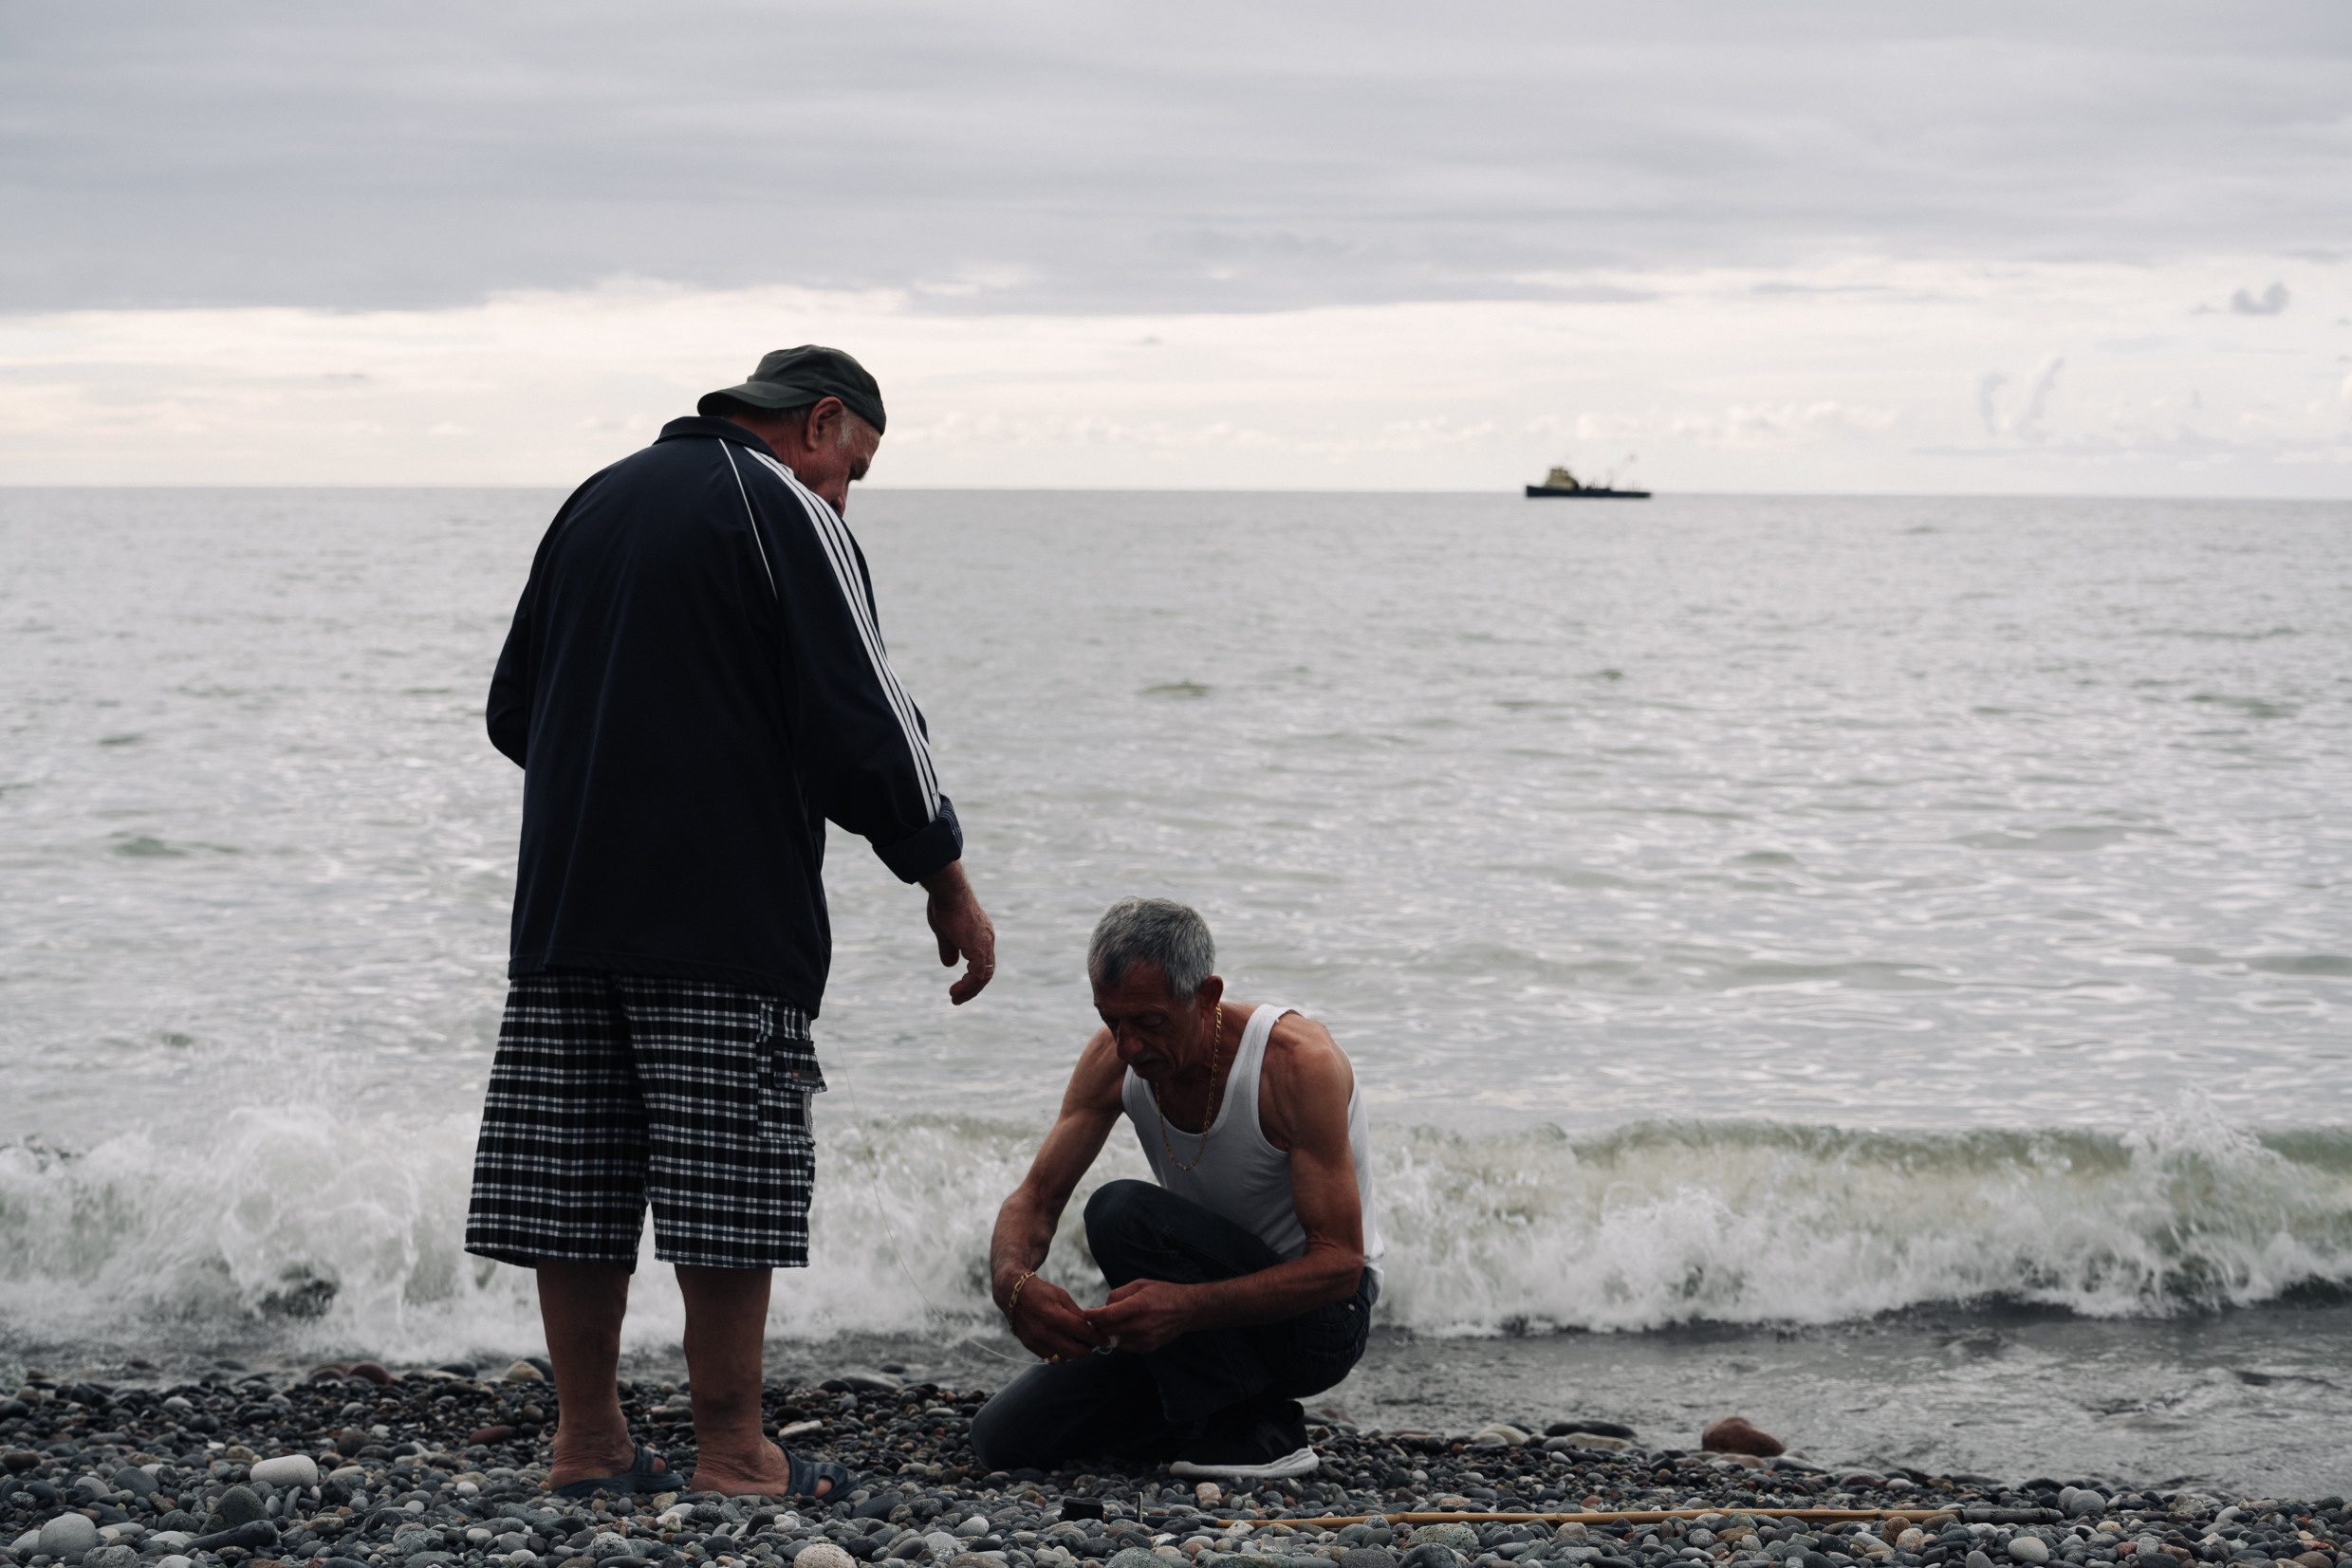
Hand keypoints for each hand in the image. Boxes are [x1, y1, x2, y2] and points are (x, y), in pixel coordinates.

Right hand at [920, 861, 995, 1004]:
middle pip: (987, 972)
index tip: (959, 987)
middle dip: (972, 988)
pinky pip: (978, 974)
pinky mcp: (978, 947)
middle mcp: (987, 940)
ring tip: (955, 999)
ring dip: (969, 990)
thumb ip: (949, 949)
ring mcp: (985, 944)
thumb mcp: (945, 932)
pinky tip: (955, 990)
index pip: (983, 962)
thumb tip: (950, 965)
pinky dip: (968, 985)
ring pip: (984, 976)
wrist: (948, 891)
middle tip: (957, 999)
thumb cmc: (945, 905)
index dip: (973, 977)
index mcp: (981, 935)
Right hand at [1003, 1276, 1105, 1362]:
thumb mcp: (1061, 1295)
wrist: (1012, 1294)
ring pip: (1062, 1357)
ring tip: (1078, 1343)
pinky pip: (1050, 1357)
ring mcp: (1035, 1340)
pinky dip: (1060, 1353)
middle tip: (1093, 1344)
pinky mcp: (1029, 1345)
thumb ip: (1076, 1313)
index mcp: (1054, 1315)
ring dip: (1073, 1353)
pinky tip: (1064, 1343)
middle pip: (1073, 1351)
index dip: (1096, 1338)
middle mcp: (1043, 1331)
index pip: (1081, 1332)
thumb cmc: (1040, 1292)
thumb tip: (1091, 1328)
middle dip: (1087, 1350)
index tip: (1104, 1339)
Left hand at [1086, 1278, 1196, 1353]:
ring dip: (1112, 1331)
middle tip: (1098, 1316)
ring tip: (1121, 1319)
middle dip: (1100, 1323)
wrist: (1187, 1309)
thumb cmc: (1162, 1293)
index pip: (1108, 1315)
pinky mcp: (1149, 1347)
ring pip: (1116, 1338)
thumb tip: (1103, 1308)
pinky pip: (1126, 1346)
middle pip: (1108, 1329)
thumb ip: (1117, 1295)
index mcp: (1139, 1306)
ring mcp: (1146, 1338)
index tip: (1085, 1314)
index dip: (1093, 1315)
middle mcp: (1142, 1325)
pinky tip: (1131, 1328)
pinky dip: (1123, 1338)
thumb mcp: (1139, 1284)